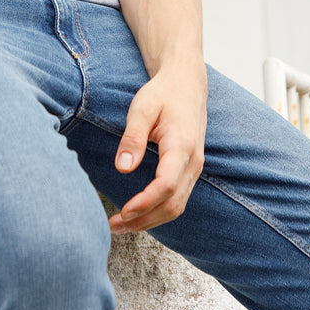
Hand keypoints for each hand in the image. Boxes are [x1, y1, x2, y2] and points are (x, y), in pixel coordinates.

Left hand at [109, 56, 207, 233]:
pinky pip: (178, 199)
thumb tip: (123, 168)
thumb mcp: (143, 107)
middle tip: (114, 226)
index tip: (123, 212)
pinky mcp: (190, 170)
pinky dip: (159, 211)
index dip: (145, 203)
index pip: (166, 185)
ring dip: (150, 221)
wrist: (187, 84)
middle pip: (173, 205)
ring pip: (177, 206)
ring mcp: (195, 168)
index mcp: (182, 146)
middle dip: (144, 220)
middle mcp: (193, 162)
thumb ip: (133, 137)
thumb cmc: (163, 93)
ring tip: (122, 225)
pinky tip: (139, 214)